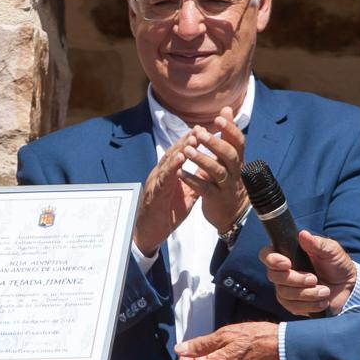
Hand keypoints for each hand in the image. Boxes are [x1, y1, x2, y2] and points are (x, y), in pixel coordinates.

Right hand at [134, 132, 199, 255]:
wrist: (150, 232)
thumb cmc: (167, 213)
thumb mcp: (186, 195)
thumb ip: (195, 182)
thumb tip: (208, 171)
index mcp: (168, 174)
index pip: (180, 154)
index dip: (191, 141)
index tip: (204, 130)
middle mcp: (161, 174)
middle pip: (174, 153)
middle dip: (187, 140)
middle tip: (200, 127)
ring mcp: (156, 182)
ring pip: (169, 162)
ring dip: (181, 149)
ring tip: (193, 138)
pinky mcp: (155, 193)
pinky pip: (164, 178)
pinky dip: (172, 167)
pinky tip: (180, 158)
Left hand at [178, 108, 249, 235]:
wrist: (231, 212)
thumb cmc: (227, 177)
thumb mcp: (229, 156)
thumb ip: (227, 133)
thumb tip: (227, 108)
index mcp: (237, 159)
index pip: (239, 141)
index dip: (231, 129)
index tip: (218, 118)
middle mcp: (235, 171)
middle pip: (230, 155)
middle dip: (216, 143)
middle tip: (200, 133)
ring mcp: (227, 186)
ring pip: (217, 172)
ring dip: (202, 160)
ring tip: (187, 151)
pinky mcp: (216, 199)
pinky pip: (205, 190)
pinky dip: (192, 181)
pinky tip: (180, 173)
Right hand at [261, 230, 357, 314]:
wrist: (348, 286)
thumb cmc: (337, 264)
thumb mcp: (332, 250)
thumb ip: (317, 243)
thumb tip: (302, 234)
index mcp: (288, 255)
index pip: (266, 255)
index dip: (272, 260)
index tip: (287, 263)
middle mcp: (283, 272)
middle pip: (273, 276)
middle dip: (295, 279)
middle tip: (314, 279)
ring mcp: (287, 290)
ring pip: (283, 294)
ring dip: (306, 294)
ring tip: (325, 291)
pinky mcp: (294, 305)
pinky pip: (293, 308)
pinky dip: (310, 305)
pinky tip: (323, 301)